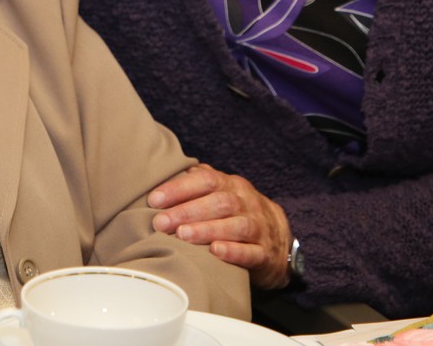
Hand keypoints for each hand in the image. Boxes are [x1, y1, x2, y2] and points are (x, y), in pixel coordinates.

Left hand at [148, 162, 292, 289]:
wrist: (278, 236)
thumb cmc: (236, 212)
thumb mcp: (220, 193)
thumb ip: (194, 184)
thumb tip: (159, 178)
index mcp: (231, 185)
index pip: (206, 180)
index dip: (179, 188)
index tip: (154, 200)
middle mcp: (246, 202)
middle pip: (219, 202)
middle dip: (187, 211)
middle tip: (161, 222)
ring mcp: (259, 227)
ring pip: (236, 225)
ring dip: (207, 230)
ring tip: (182, 235)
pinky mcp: (265, 253)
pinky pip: (252, 252)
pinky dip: (234, 251)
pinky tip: (216, 252)